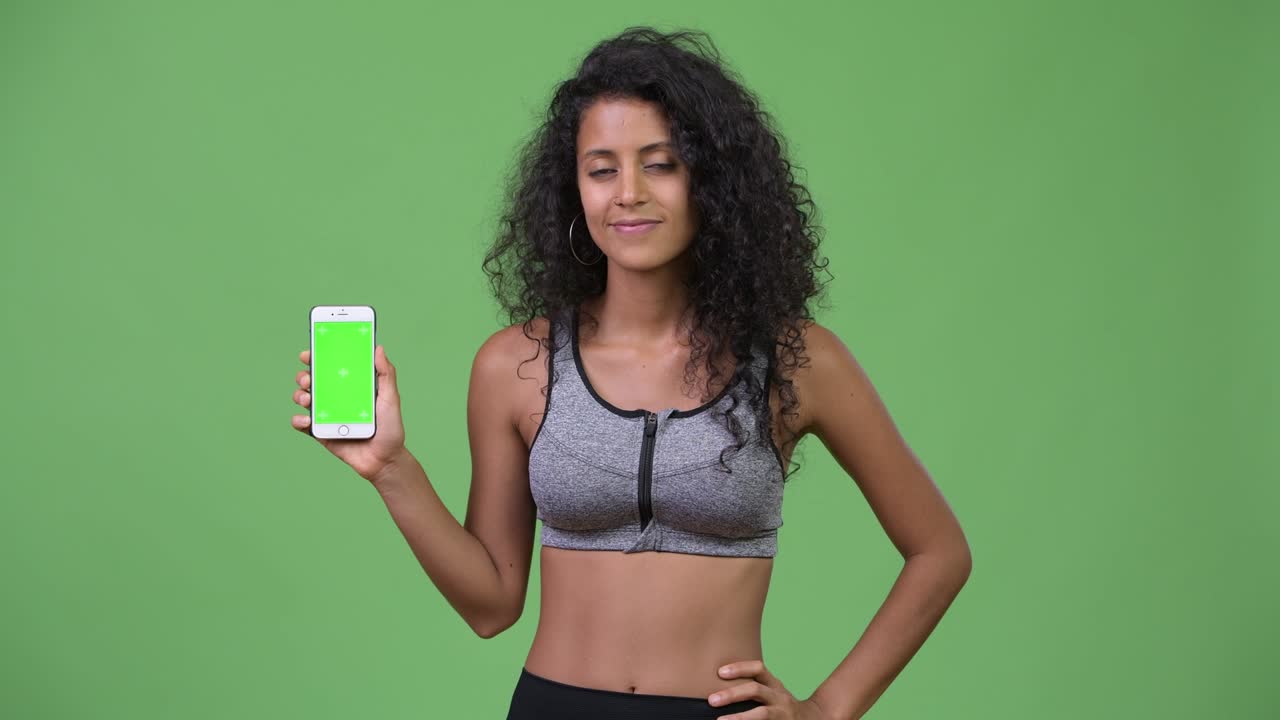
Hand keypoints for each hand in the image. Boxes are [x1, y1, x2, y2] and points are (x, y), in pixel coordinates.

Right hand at [291, 345, 408, 483]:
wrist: (385, 460)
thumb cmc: (390, 429)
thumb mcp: (391, 399)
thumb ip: (386, 374)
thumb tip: (379, 348)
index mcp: (351, 386)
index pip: (331, 367)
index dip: (317, 357)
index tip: (310, 352)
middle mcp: (336, 398)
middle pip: (312, 381)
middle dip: (304, 375)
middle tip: (308, 378)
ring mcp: (326, 415)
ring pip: (303, 399)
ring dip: (299, 394)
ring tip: (308, 398)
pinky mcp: (321, 433)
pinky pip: (302, 424)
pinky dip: (298, 420)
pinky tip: (307, 420)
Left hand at [708, 660, 832, 719]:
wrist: (814, 719)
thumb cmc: (782, 706)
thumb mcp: (773, 692)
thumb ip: (754, 688)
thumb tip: (717, 690)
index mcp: (775, 685)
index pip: (758, 669)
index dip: (739, 668)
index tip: (720, 672)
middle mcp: (780, 697)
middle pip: (755, 690)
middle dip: (732, 694)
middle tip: (711, 700)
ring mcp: (782, 713)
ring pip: (762, 714)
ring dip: (739, 718)